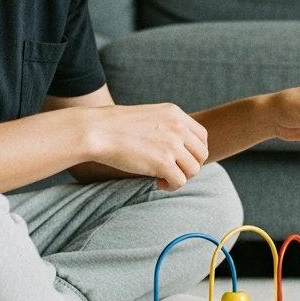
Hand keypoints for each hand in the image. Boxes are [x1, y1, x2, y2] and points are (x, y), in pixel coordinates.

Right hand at [85, 103, 208, 190]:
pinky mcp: (163, 163)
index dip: (194, 151)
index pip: (202, 136)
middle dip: (189, 166)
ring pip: (194, 170)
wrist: (97, 130)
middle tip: (172, 170)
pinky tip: (158, 183)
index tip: (180, 158)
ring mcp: (172, 145)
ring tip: (163, 178)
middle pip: (201, 154)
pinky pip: (180, 182)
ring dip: (181, 177)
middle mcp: (178, 127)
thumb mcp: (149, 116)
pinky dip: (171, 186)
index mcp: (175, 113)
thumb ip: (167, 127)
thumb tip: (179, 148)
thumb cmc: (115, 126)